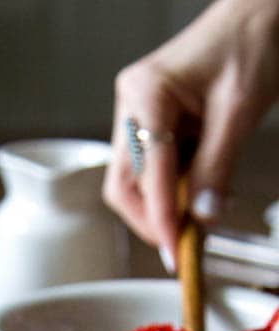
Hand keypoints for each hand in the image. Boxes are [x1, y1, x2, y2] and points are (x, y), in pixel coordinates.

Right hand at [103, 0, 278, 266]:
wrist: (260, 10)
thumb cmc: (251, 39)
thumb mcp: (239, 111)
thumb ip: (216, 167)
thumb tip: (202, 216)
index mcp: (146, 93)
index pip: (147, 174)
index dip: (162, 219)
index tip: (177, 251)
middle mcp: (131, 104)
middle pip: (124, 185)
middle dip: (152, 219)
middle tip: (184, 244)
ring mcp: (136, 113)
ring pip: (134, 182)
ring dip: (164, 205)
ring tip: (200, 213)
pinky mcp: (150, 121)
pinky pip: (151, 169)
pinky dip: (172, 189)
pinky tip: (197, 190)